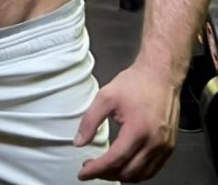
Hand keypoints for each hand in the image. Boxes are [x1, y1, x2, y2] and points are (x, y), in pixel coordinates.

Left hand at [74, 64, 179, 181]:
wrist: (160, 74)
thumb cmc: (136, 83)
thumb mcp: (106, 96)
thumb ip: (90, 120)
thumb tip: (79, 142)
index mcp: (138, 130)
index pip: (114, 160)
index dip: (96, 170)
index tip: (83, 173)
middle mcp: (154, 142)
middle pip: (128, 172)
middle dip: (107, 174)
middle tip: (92, 167)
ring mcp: (164, 146)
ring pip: (141, 175)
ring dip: (122, 175)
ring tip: (107, 168)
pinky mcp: (170, 146)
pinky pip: (153, 169)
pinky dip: (138, 172)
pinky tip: (126, 165)